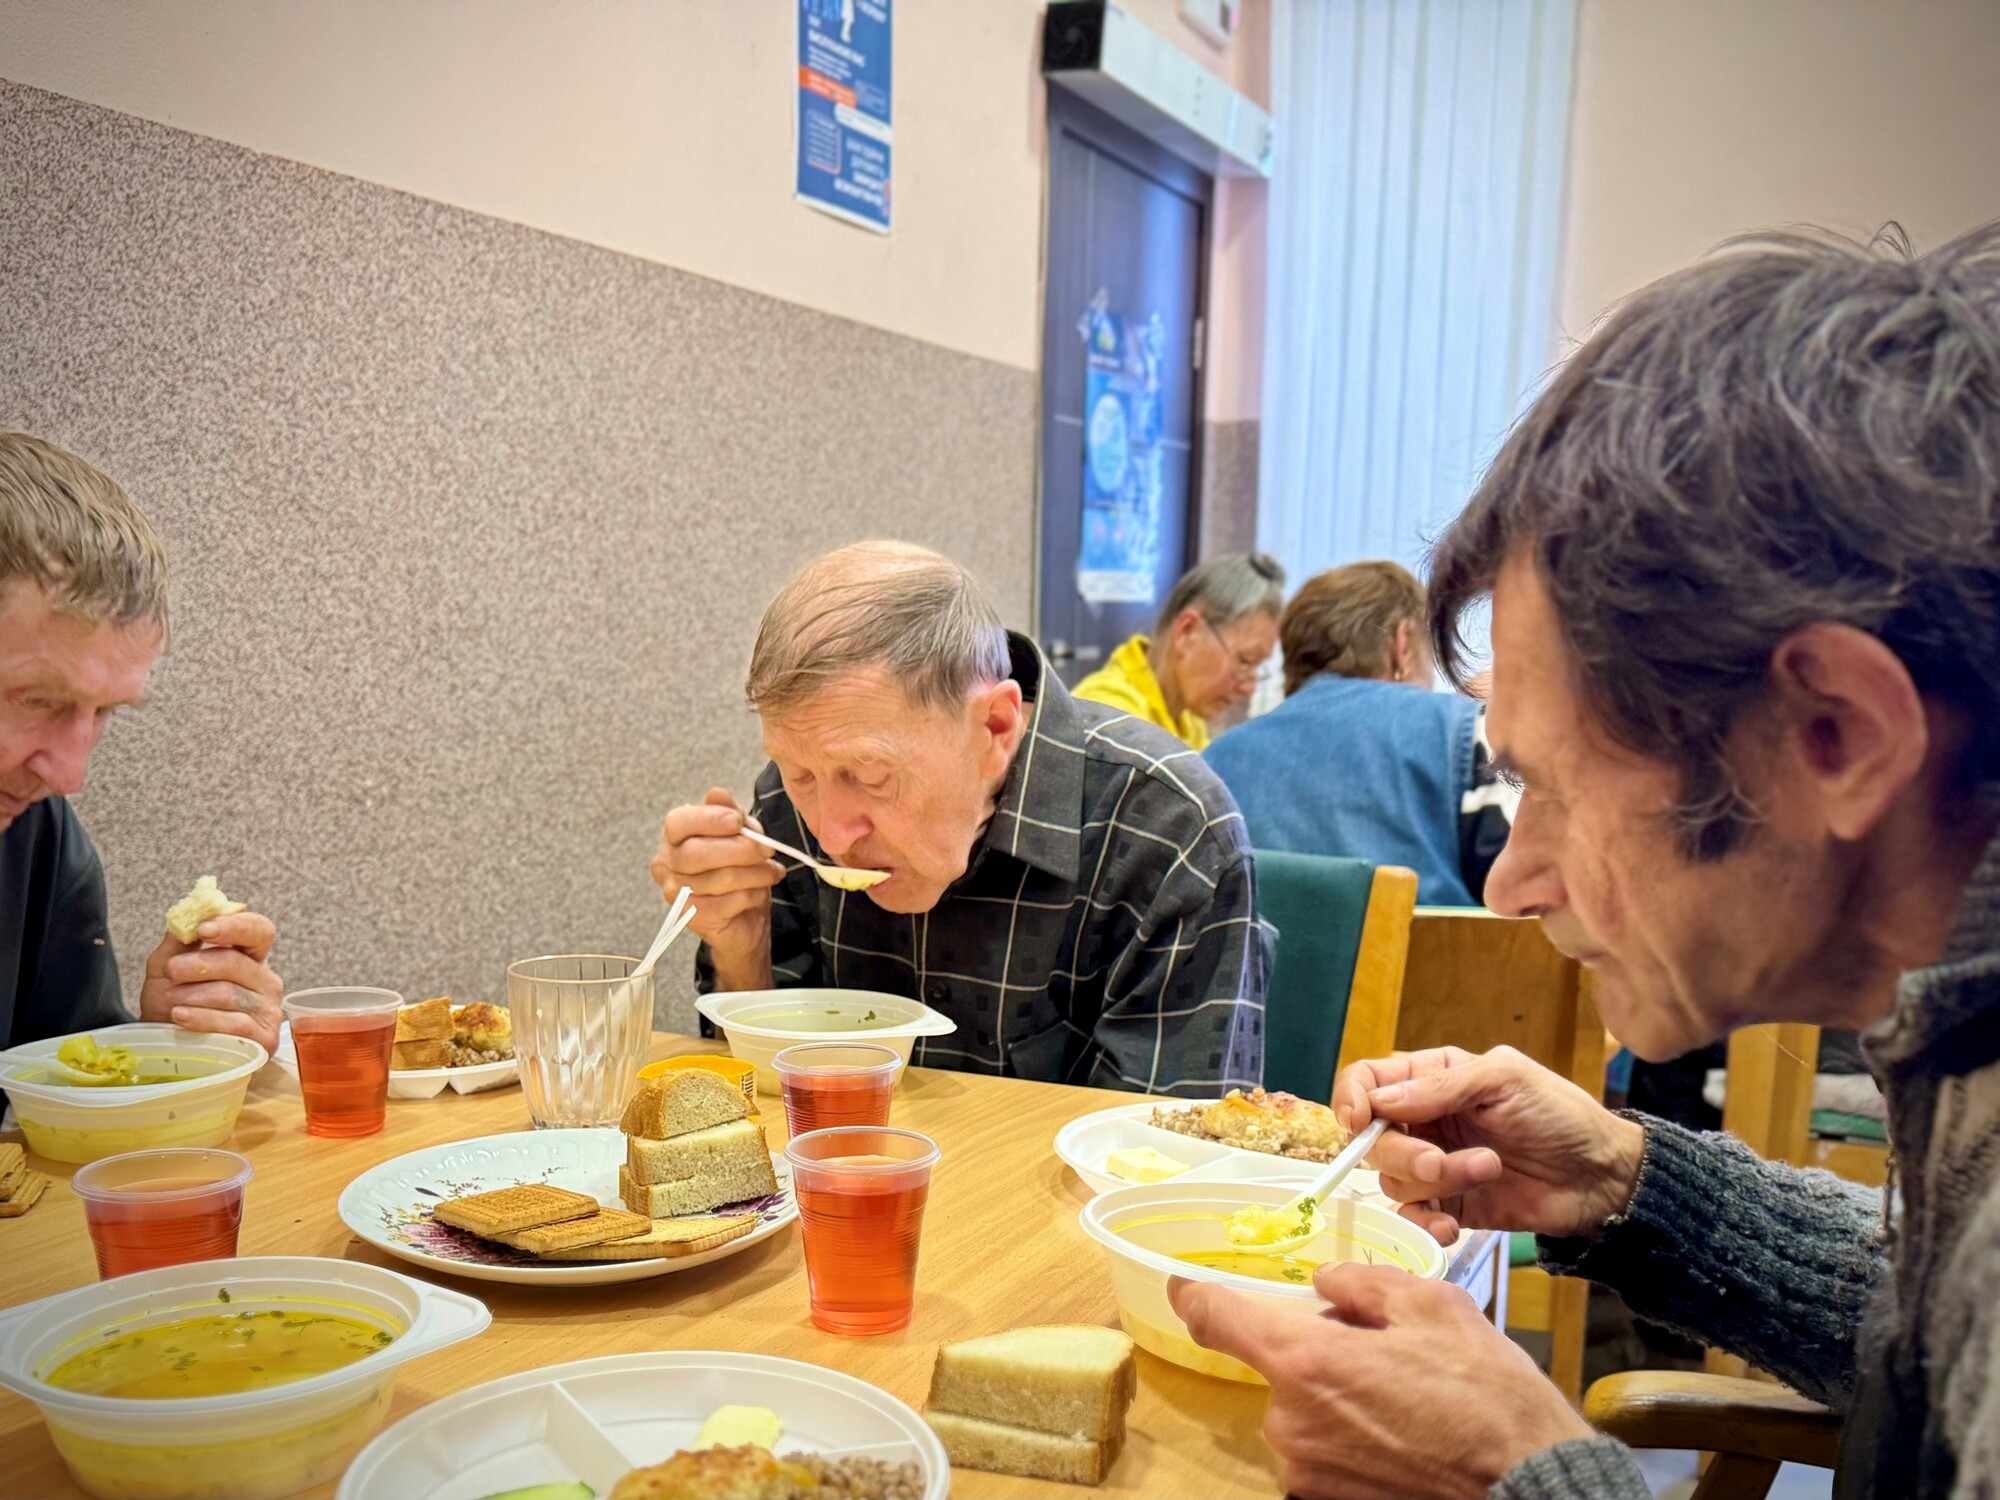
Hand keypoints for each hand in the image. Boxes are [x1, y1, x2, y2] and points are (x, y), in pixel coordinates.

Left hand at [139, 910, 283, 1055]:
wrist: (164, 1044)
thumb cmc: (171, 1004)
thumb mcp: (166, 966)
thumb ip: (179, 939)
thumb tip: (188, 913)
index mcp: (249, 957)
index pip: (259, 930)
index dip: (235, 926)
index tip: (204, 929)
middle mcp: (265, 981)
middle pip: (238, 963)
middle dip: (200, 965)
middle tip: (172, 970)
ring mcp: (268, 1010)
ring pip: (231, 994)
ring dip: (193, 996)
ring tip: (171, 1001)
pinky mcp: (264, 1039)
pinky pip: (234, 1024)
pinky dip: (202, 1019)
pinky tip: (182, 1017)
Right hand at [650, 787, 783, 988]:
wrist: (746, 917)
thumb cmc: (740, 869)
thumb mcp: (741, 834)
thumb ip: (729, 812)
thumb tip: (716, 793)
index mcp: (674, 837)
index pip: (678, 823)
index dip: (709, 820)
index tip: (738, 821)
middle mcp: (666, 864)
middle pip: (696, 853)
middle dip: (740, 850)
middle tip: (768, 849)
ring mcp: (675, 893)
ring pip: (719, 878)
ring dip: (756, 874)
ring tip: (772, 872)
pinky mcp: (692, 918)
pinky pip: (728, 902)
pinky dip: (752, 895)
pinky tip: (759, 892)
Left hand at [1171, 1264, 1592, 1498]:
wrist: (1531, 1490)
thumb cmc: (1488, 1398)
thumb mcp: (1434, 1307)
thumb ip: (1365, 1285)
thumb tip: (1327, 1284)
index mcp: (1304, 1361)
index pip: (1219, 1318)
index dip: (1196, 1296)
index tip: (1187, 1285)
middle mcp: (1291, 1421)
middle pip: (1281, 1365)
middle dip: (1321, 1349)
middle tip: (1386, 1350)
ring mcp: (1309, 1471)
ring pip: (1306, 1409)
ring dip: (1341, 1395)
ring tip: (1411, 1400)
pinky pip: (1327, 1450)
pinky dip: (1355, 1435)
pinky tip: (1408, 1434)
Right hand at [1334, 1045, 1645, 1242]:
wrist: (1602, 1178)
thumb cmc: (1559, 1114)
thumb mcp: (1505, 1079)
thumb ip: (1441, 1087)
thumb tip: (1378, 1103)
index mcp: (1433, 1078)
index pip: (1367, 1081)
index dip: (1352, 1099)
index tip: (1359, 1121)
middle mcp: (1425, 1121)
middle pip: (1372, 1138)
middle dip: (1401, 1153)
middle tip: (1439, 1162)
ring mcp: (1435, 1166)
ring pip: (1393, 1179)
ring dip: (1434, 1182)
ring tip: (1487, 1172)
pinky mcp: (1450, 1207)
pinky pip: (1412, 1217)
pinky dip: (1424, 1224)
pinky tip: (1451, 1226)